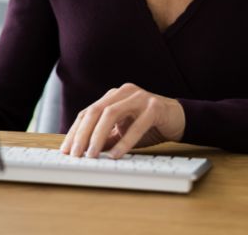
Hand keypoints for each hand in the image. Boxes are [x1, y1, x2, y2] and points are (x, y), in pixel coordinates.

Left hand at [59, 83, 184, 158]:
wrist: (180, 119)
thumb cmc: (150, 126)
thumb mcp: (123, 133)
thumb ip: (106, 138)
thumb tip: (85, 152)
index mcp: (113, 96)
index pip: (87, 112)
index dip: (75, 131)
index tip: (66, 150)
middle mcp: (123, 92)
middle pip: (95, 111)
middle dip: (82, 134)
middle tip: (75, 154)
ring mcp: (139, 97)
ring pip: (111, 114)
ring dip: (98, 136)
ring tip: (92, 155)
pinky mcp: (154, 107)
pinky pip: (136, 125)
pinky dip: (125, 141)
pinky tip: (116, 155)